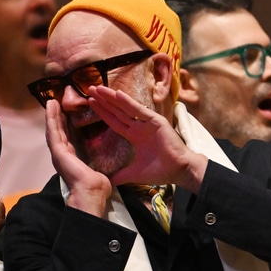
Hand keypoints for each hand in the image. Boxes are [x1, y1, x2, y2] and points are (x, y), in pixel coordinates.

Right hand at [45, 99, 111, 216]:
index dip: (66, 127)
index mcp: (71, 161)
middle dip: (57, 119)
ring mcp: (58, 153)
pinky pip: (53, 131)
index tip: (66, 116)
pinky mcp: (57, 151)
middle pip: (58, 133)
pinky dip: (51, 118)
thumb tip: (104, 172)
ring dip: (52, 115)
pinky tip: (51, 106)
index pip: (68, 140)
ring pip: (54, 130)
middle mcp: (62, 156)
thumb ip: (96, 167)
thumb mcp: (97, 171)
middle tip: (55, 104)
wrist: (91, 193)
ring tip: (51, 101)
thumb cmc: (96, 187)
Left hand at [87, 85, 207, 192]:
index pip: (114, 121)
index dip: (103, 112)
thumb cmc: (161, 171)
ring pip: (125, 107)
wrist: (179, 171)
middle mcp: (139, 127)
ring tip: (98, 89)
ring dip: (111, 97)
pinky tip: (116, 94)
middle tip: (90, 89)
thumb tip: (107, 182)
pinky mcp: (155, 121)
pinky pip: (139, 110)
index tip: (91, 103)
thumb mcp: (134, 174)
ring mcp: (147, 123)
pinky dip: (128, 102)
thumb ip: (120, 175)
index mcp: (135, 136)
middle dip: (104, 101)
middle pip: (117, 111)